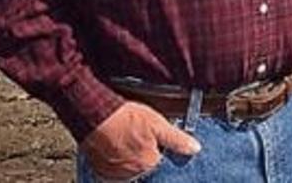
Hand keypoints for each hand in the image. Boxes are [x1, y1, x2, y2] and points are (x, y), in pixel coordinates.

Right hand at [81, 101, 199, 179]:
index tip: (151, 140)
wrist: (96, 116)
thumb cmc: (127, 118)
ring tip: (126, 141)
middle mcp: (133, 174)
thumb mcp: (158, 124)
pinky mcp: (101, 173)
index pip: (160, 162)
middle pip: (145, 167)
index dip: (158, 149)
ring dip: (130, 160)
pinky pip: (113, 173)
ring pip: (130, 170)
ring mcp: (115, 175)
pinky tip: (115, 149)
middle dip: (144, 155)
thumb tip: (196, 149)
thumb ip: (177, 139)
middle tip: (137, 137)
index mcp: (149, 163)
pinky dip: (116, 164)